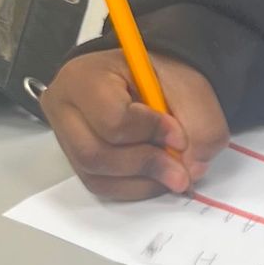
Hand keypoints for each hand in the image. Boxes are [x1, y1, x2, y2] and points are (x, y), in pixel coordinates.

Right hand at [39, 50, 228, 202]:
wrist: (147, 79)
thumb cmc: (159, 77)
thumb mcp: (188, 87)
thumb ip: (199, 125)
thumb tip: (191, 169)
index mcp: (84, 77)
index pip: (112, 118)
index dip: (151, 133)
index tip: (179, 136)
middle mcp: (64, 109)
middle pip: (95, 154)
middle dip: (146, 166)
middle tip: (181, 172)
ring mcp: (66, 138)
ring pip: (97, 177)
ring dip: (143, 181)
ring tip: (173, 172)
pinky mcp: (76, 161)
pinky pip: (102, 187)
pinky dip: (135, 187)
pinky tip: (156, 176)